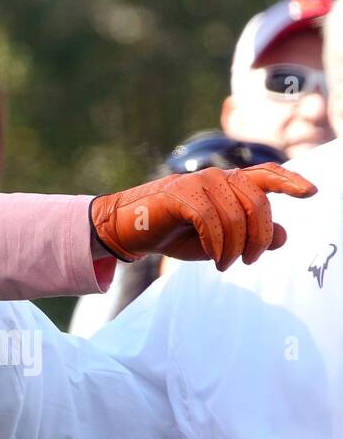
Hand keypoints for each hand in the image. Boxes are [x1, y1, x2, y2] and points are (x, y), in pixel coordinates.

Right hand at [90, 163, 315, 269]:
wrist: (128, 229)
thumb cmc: (174, 233)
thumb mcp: (220, 241)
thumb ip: (252, 236)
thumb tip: (282, 235)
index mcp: (227, 183)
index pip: (266, 174)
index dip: (290, 181)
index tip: (311, 192)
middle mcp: (216, 176)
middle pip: (258, 202)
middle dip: (259, 237)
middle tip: (249, 260)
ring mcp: (197, 182)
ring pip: (236, 215)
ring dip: (236, 247)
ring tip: (226, 264)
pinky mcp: (180, 194)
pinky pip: (212, 221)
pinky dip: (218, 245)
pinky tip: (214, 258)